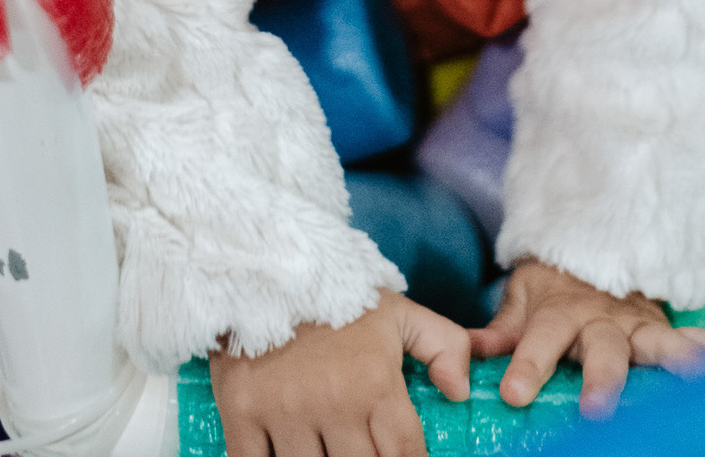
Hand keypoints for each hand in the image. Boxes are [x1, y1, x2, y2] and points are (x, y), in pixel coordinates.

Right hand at [209, 290, 469, 456]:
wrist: (267, 265)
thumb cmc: (337, 296)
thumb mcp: (398, 313)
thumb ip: (444, 345)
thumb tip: (461, 392)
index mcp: (375, 382)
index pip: (405, 455)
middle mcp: (334, 404)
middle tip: (362, 448)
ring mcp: (285, 413)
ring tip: (329, 447)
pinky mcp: (242, 415)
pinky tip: (286, 451)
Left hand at [469, 260, 704, 419]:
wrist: (591, 252)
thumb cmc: (551, 287)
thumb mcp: (520, 300)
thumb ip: (499, 330)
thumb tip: (462, 357)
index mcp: (559, 313)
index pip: (539, 339)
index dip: (527, 364)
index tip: (513, 393)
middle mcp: (600, 320)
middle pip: (602, 349)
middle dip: (601, 379)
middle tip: (597, 409)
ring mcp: (636, 325)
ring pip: (654, 343)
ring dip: (674, 363)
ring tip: (694, 382)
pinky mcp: (662, 331)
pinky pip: (690, 338)